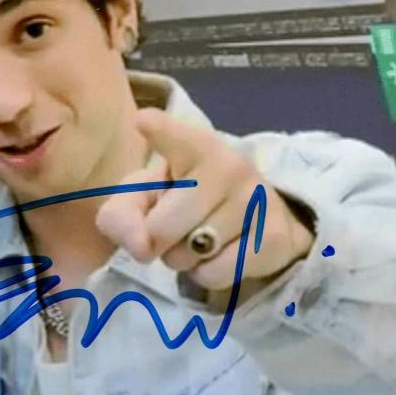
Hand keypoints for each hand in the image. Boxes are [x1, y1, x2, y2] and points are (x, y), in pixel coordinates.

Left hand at [96, 108, 313, 291]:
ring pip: (189, 254)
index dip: (161, 132)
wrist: (251, 222)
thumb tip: (141, 247)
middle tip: (174, 227)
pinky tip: (220, 254)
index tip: (143, 120)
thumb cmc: (184, 200)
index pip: (177, 139)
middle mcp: (229, 165)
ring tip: (199, 238)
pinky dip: (206, 274)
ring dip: (184, 258)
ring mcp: (256, 199)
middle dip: (157, 240)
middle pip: (162, 228)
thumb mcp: (143, 199)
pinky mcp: (273, 237)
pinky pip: (213, 274)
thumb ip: (122, 216)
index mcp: (192, 146)